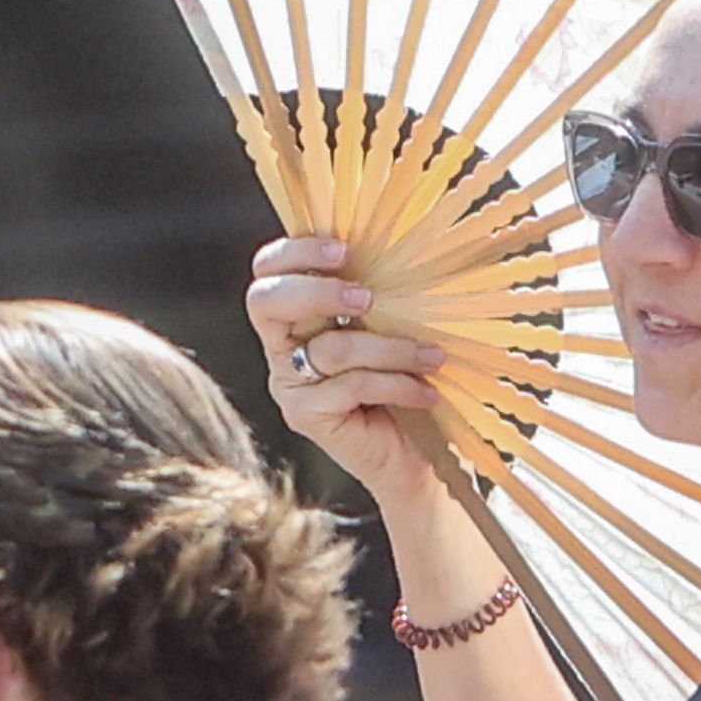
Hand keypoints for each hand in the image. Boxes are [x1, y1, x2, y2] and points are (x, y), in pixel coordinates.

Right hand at [246, 235, 448, 508]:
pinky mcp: (306, 416)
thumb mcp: (393, 328)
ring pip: (330, 349)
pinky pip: (352, 386)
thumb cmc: (406, 379)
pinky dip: (397, 384)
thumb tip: (409, 246)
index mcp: (296, 313)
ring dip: (390, 348)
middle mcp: (282, 346)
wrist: (413, 455)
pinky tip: (427, 393)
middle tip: (367, 298)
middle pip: (266, 301)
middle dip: (317, 291)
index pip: (268, 270)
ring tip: (433, 357)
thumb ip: (382, 294)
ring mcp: (289, 384)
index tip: (344, 249)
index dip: (295, 252)